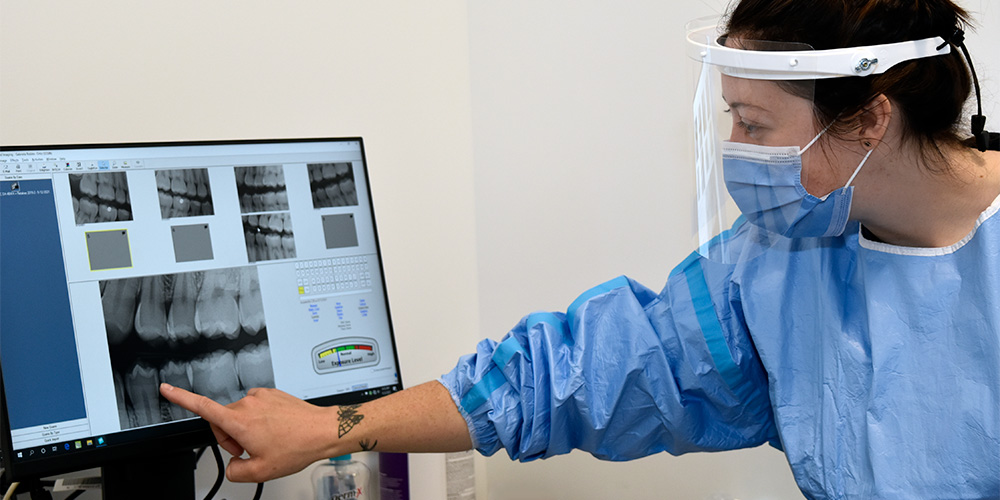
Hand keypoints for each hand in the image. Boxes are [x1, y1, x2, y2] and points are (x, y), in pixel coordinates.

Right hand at [160, 384, 339, 481]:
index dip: (180, 398)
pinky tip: (275, 430)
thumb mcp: (260, 471)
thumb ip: (235, 471)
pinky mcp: (272, 394)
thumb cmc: (296, 446)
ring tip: (267, 441)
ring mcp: (261, 396)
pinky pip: (256, 407)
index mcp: (239, 420)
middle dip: (229, 436)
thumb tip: (233, 464)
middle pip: (222, 419)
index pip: (201, 406)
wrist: (322, 431)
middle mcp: (248, 403)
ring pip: (240, 414)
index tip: (166, 389)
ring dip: (246, 428)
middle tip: (249, 450)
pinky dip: (259, 420)